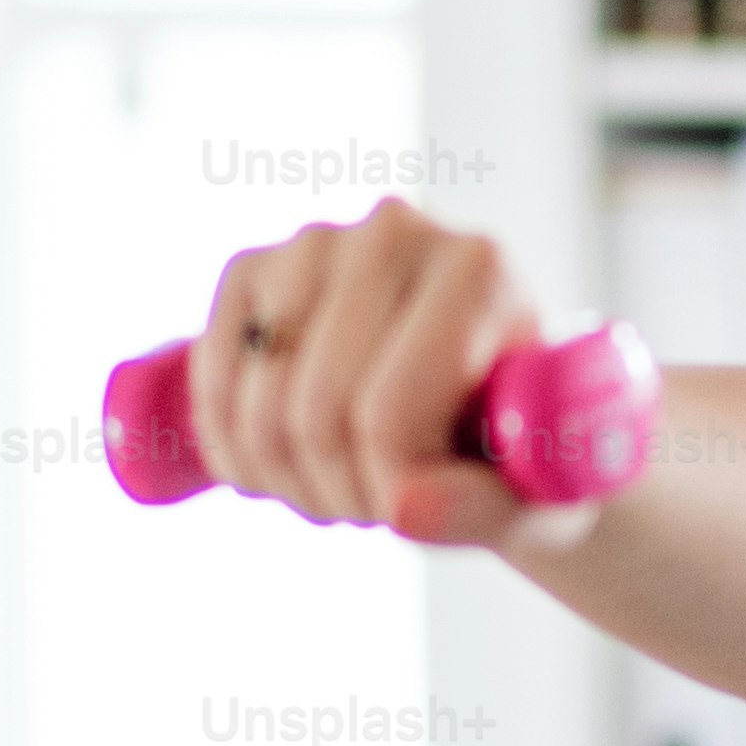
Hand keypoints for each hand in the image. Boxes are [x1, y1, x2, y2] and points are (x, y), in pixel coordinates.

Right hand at [190, 200, 586, 552]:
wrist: (481, 393)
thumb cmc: (518, 451)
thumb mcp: (534, 497)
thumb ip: (484, 509)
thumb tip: (406, 507)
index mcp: (479, 270)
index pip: (389, 413)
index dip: (384, 493)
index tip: (413, 513)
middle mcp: (395, 232)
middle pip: (317, 413)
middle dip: (336, 493)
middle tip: (375, 508)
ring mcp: (315, 242)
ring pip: (260, 407)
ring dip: (284, 481)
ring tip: (338, 487)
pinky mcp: (254, 267)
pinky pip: (211, 381)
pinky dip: (230, 446)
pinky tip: (273, 465)